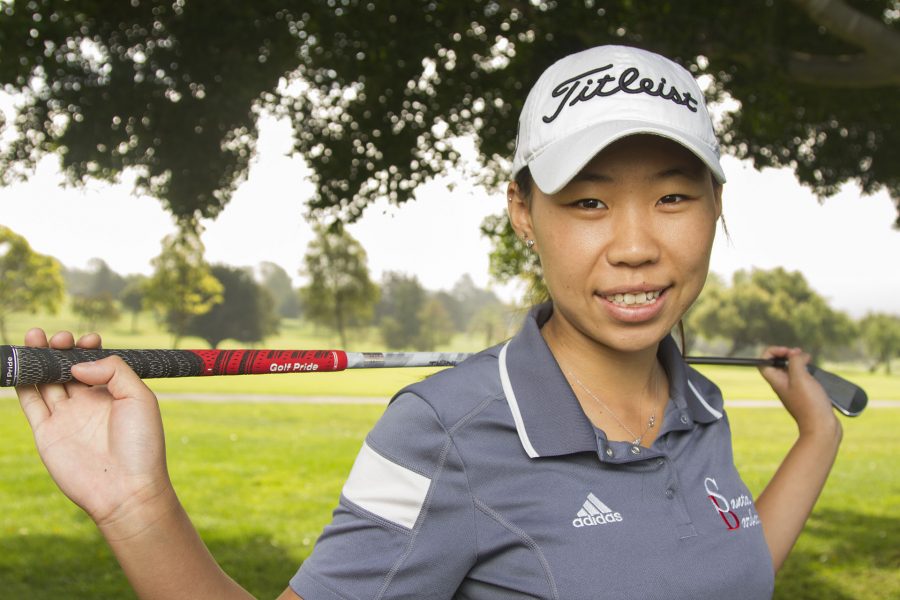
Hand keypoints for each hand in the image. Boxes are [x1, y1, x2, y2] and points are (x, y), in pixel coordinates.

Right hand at [15, 328, 172, 527]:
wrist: (127, 489)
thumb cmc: (141, 445)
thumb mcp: (140, 398)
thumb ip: (114, 371)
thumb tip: (79, 363)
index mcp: (112, 394)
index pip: (94, 363)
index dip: (88, 347)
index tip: (88, 339)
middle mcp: (87, 404)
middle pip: (66, 367)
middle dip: (60, 347)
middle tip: (60, 337)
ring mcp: (66, 418)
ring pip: (45, 381)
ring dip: (38, 358)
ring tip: (34, 335)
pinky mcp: (47, 433)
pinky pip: (30, 402)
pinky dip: (22, 382)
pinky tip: (21, 362)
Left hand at [757, 346, 840, 436]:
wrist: (822, 427)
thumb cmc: (810, 404)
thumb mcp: (800, 377)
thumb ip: (795, 362)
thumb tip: (796, 355)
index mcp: (776, 381)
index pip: (763, 362)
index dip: (772, 352)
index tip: (787, 351)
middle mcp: (782, 385)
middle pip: (777, 364)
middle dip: (786, 354)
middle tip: (799, 353)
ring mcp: (794, 390)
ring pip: (790, 370)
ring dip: (798, 361)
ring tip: (808, 359)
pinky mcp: (805, 394)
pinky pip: (801, 377)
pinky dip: (806, 370)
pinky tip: (815, 371)